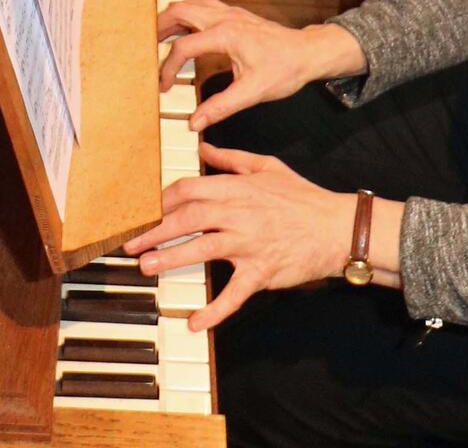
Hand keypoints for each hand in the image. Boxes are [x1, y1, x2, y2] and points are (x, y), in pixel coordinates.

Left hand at [123, 143, 352, 329]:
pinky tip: (195, 322)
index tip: (143, 210)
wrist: (338, 228)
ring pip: (202, 248)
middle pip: (187, 218)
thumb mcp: (268, 167)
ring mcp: (249, 244)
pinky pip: (235, 293)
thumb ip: (232, 158)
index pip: (190, 190)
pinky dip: (215, 310)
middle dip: (154, 230)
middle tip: (129, 242)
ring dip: (171, 258)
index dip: (162, 200)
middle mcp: (239, 214)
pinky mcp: (261, 272)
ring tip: (147, 266)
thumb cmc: (303, 198)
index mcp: (238, 188)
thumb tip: (204, 146)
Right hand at [157, 0, 364, 131]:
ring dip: (172, 18)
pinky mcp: (235, 14)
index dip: (168, 69)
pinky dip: (187, 14)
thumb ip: (221, 108)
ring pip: (190, 4)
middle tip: (147, 48)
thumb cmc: (285, 69)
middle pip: (179, 12)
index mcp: (226, 35)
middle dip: (159, 29)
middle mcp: (225, 18)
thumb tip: (195, 123)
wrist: (307, 53)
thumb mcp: (252, 93)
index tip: (164, 87)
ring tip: (160, 37)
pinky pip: (202, 5)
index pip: (183, 48)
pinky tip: (186, 28)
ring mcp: (230, 12)